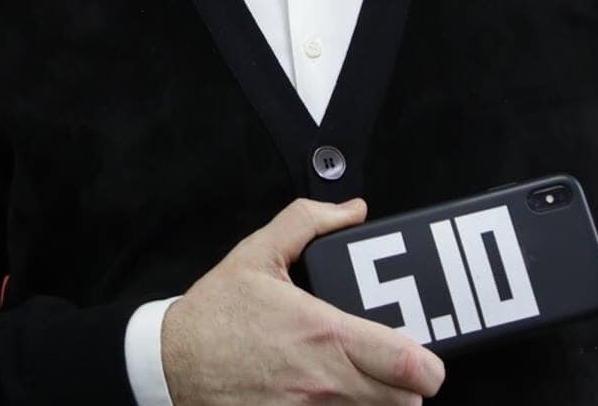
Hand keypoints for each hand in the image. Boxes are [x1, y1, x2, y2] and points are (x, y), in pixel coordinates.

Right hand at [161, 197, 445, 404]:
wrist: (169, 364)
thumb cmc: (214, 315)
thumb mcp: (258, 253)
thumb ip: (308, 221)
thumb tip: (351, 210)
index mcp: (325, 333)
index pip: (410, 365)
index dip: (429, 366)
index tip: (425, 358)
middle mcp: (325, 383)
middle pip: (404, 401)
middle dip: (406, 385)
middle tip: (392, 366)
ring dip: (376, 402)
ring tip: (361, 381)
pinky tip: (328, 399)